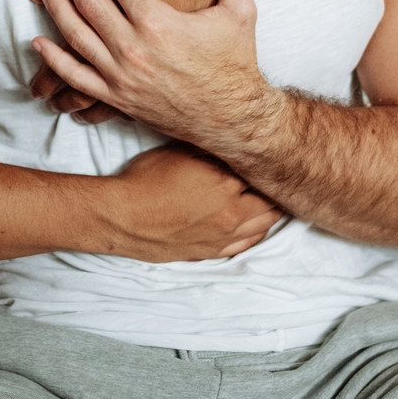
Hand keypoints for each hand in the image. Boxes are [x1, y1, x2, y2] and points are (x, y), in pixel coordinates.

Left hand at [28, 0, 272, 150]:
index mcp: (160, 23)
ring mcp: (122, 76)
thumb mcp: (240, 11)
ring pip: (76, 37)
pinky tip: (39, 43)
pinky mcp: (117, 98)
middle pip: (89, 4)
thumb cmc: (236, 62)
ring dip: (55, 10)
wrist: (233, 117)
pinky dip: (54, 60)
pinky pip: (76, 78)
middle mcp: (134, 49)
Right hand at [109, 142, 283, 260]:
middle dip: (272, 189)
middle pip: (270, 202)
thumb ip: (211, 152)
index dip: (265, 163)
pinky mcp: (211, 252)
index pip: (261, 173)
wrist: (122, 217)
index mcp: (227, 184)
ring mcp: (223, 236)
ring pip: (263, 225)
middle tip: (274, 178)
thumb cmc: (146, 181)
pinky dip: (257, 233)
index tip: (270, 156)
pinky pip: (246, 245)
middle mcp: (232, 213)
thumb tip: (229, 146)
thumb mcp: (181, 153)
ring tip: (271, 200)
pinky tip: (257, 225)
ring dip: (269, 212)